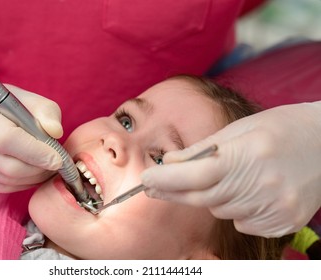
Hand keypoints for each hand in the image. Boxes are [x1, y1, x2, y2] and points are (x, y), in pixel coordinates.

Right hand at [0, 73, 62, 191]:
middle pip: (9, 167)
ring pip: (6, 182)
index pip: (8, 140)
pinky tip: (27, 173)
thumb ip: (45, 111)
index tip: (58, 158)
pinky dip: (18, 184)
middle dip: (39, 169)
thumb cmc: (1, 107)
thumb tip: (56, 132)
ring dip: (31, 178)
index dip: (36, 153)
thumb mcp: (25, 99)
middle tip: (56, 164)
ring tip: (44, 167)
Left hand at [141, 102, 320, 237]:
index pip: (197, 174)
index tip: (146, 181)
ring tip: (225, 177)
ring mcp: (275, 207)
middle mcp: (263, 185)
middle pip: (202, 198)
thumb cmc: (280, 127)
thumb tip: (169, 163)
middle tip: (155, 186)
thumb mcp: (239, 128)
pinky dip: (234, 208)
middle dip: (175, 192)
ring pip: (220, 210)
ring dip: (211, 196)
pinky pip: (241, 221)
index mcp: (249, 154)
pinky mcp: (283, 222)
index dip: (167, 180)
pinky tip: (246, 190)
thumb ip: (203, 149)